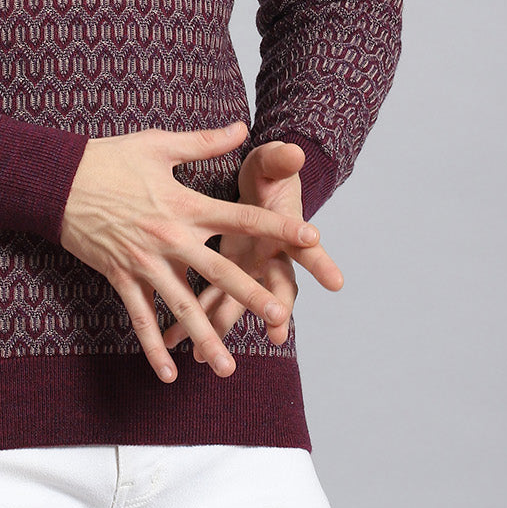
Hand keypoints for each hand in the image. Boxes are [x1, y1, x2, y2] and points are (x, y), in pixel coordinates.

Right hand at [59, 122, 326, 382]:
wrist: (58, 180)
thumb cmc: (110, 158)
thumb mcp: (158, 144)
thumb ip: (204, 142)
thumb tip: (244, 128)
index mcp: (183, 204)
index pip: (240, 215)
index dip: (276, 226)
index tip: (311, 237)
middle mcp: (169, 238)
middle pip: (217, 270)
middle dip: (249, 294)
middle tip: (278, 315)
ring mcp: (144, 262)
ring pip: (181, 306)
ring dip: (205, 337)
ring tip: (228, 367)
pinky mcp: (121, 277)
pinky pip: (140, 318)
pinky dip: (154, 346)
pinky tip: (169, 373)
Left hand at [162, 141, 343, 359]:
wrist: (259, 186)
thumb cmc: (268, 175)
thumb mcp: (272, 163)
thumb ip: (280, 160)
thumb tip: (294, 152)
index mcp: (283, 231)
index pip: (307, 247)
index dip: (321, 261)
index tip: (337, 281)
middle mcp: (268, 257)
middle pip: (275, 287)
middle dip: (276, 309)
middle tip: (278, 332)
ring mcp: (245, 270)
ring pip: (234, 303)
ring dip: (221, 327)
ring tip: (207, 355)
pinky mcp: (223, 274)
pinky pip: (207, 301)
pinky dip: (191, 320)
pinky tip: (169, 342)